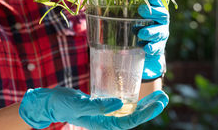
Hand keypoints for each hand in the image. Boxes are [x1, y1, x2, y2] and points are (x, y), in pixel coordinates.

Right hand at [19, 86, 168, 129]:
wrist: (53, 101)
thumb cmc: (63, 104)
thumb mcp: (79, 104)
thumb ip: (98, 106)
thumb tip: (119, 104)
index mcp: (103, 124)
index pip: (129, 122)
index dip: (146, 113)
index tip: (159, 103)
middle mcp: (108, 121)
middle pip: (134, 117)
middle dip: (150, 108)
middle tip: (164, 96)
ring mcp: (107, 114)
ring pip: (131, 111)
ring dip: (145, 104)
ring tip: (159, 95)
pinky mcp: (105, 106)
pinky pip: (123, 105)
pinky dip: (134, 99)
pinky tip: (140, 93)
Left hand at [138, 0, 169, 78]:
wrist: (147, 49)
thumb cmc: (142, 28)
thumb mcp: (139, 18)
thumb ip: (140, 9)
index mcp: (159, 14)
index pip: (159, 4)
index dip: (156, 0)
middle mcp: (162, 24)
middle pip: (163, 16)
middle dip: (153, 13)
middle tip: (141, 10)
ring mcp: (162, 36)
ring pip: (159, 33)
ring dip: (151, 32)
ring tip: (141, 33)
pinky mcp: (159, 48)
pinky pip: (157, 48)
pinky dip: (152, 48)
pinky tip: (147, 48)